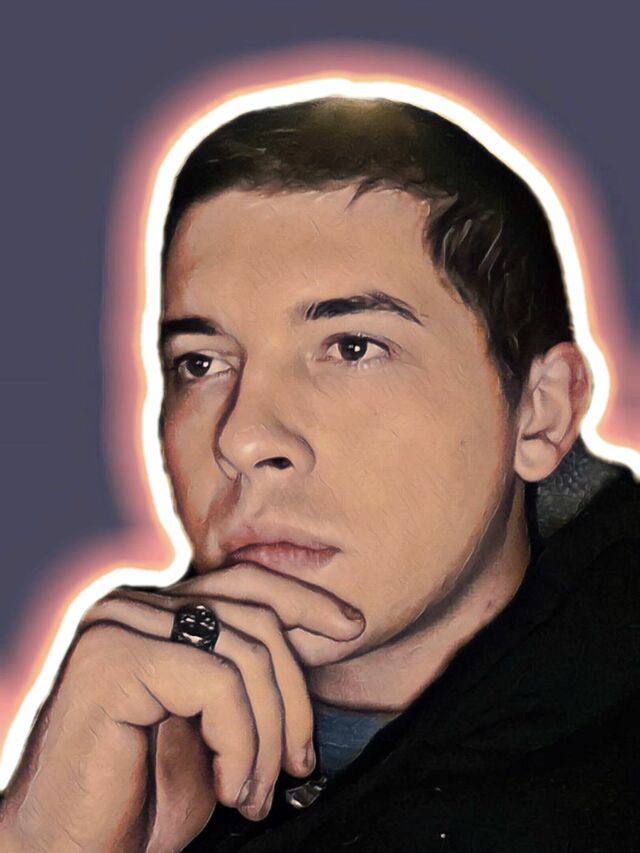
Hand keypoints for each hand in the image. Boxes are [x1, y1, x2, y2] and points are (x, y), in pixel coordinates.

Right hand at [0, 564, 363, 851]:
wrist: (72, 852)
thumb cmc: (142, 797)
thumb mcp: (213, 726)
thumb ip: (243, 677)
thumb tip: (310, 640)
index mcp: (156, 612)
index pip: (244, 582)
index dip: (304, 598)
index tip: (350, 626)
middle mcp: (134, 606)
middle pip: (255, 619)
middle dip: (294, 699)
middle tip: (299, 765)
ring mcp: (120, 626)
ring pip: (244, 654)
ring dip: (269, 736)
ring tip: (255, 793)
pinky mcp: (114, 660)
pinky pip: (217, 685)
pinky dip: (242, 743)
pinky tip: (229, 787)